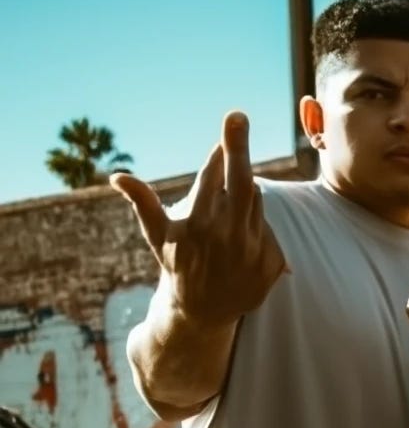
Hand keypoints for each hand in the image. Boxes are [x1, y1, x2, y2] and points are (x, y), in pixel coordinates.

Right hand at [110, 111, 286, 327]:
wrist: (202, 312)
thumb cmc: (177, 265)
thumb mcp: (158, 236)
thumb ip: (144, 203)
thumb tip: (117, 176)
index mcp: (198, 225)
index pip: (213, 177)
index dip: (220, 152)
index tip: (230, 124)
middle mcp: (227, 237)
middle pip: (242, 182)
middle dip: (238, 148)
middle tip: (237, 115)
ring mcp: (252, 251)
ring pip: (256, 202)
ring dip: (246, 194)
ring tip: (228, 213)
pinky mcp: (271, 264)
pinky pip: (270, 228)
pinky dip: (257, 223)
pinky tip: (243, 237)